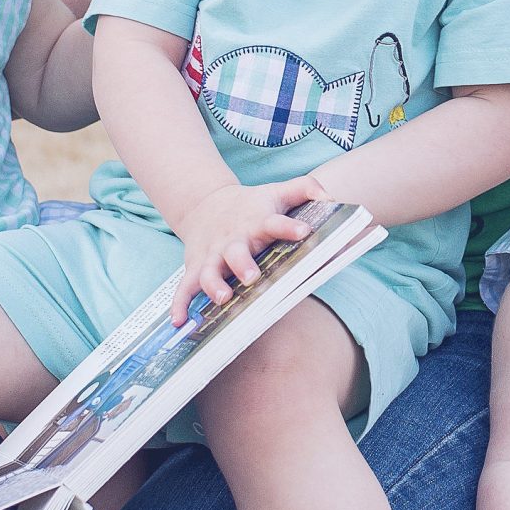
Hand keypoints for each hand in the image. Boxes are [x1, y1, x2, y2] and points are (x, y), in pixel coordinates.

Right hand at [171, 175, 322, 322]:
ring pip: (208, 272)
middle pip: (236, 252)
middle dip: (243, 264)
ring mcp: (212, 256)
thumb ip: (305, 188)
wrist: (205, 204)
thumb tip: (330, 196)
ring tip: (222, 298)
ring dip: (213, 285)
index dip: (288, 227)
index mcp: (256, 223)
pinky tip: (179, 321)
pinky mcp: (195, 267)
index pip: (274, 223)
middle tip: (252, 276)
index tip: (303, 232)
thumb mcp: (277, 192)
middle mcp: (233, 241)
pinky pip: (184, 288)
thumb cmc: (250, 206)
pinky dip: (179, 304)